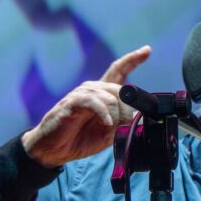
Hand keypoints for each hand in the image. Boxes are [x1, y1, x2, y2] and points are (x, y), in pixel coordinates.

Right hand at [21, 45, 150, 167]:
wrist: (54, 149)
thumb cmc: (79, 139)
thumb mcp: (107, 134)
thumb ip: (121, 125)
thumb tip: (137, 117)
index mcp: (102, 94)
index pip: (118, 70)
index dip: (133, 59)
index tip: (147, 50)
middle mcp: (93, 89)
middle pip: (120, 89)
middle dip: (128, 108)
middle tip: (126, 124)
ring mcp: (82, 94)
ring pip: (110, 96)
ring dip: (116, 114)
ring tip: (112, 127)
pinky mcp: (72, 102)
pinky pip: (94, 102)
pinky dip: (104, 113)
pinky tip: (106, 123)